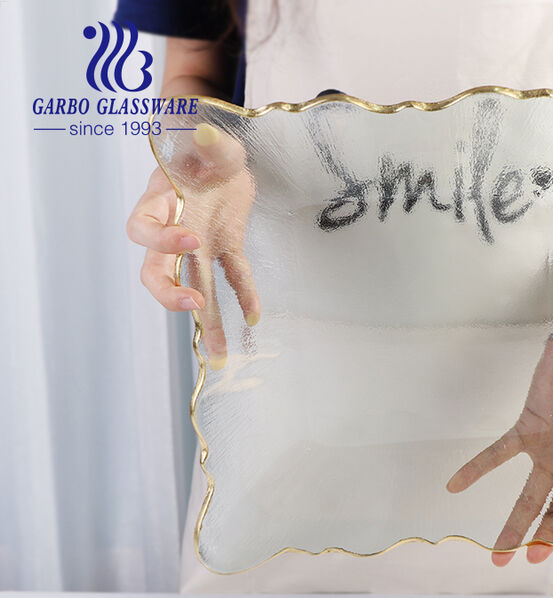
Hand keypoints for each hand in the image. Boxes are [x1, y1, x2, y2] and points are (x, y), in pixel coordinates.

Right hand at [126, 123, 258, 368]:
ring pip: (193, 285)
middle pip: (156, 270)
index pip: (142, 228)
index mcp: (159, 200)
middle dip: (169, 291)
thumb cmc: (205, 143)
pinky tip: (254, 317)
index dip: (161, 239)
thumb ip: (209, 141)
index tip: (190, 239)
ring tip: (220, 353)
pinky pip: (233, 275)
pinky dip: (244, 294)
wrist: (220, 152)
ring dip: (206, 318)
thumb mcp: (210, 138)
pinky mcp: (226, 246)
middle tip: (192, 304)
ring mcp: (199, 243)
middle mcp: (173, 228)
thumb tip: (207, 135)